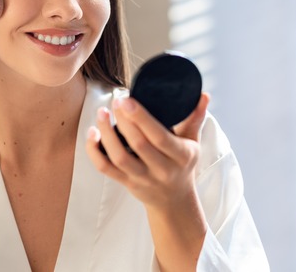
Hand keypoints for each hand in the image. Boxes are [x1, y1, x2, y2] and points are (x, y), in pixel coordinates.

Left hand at [85, 92, 209, 209]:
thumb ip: (195, 118)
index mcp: (181, 156)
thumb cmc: (183, 164)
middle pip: (138, 144)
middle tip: (116, 101)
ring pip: (119, 157)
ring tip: (102, 113)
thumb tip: (203, 95)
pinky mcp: (126, 183)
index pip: (159, 136)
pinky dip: (94, 151)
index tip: (128, 99)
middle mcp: (162, 169)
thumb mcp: (193, 142)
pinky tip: (92, 133)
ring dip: (107, 134)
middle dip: (123, 120)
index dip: (141, 118)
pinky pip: (106, 169)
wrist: (174, 200)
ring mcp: (142, 178)